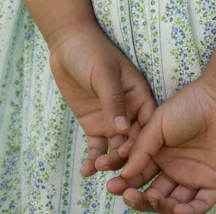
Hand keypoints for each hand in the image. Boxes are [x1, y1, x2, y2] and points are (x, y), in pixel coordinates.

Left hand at [48, 22, 157, 177]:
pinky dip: (93, 160)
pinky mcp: (94, 125)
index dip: (145, 141)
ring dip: (109, 161)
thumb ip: (113, 100)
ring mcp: (112, 120)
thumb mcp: (104, 73)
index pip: (148, 124)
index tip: (134, 156)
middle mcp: (129, 111)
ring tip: (97, 168)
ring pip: (117, 148)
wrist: (67, 44)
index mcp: (139, 95)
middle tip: (114, 169)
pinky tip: (86, 171)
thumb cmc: (91, 51)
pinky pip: (97, 148)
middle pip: (134, 141)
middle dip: (126, 158)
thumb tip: (123, 129)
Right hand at [105, 76, 215, 212]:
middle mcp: (175, 169)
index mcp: (160, 155)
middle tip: (129, 194)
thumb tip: (125, 174)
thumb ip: (142, 149)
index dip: (125, 183)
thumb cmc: (189, 105)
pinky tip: (176, 209)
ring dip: (160, 206)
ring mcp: (194, 178)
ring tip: (152, 196)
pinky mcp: (213, 183)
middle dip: (138, 198)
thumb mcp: (158, 123)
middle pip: (153, 194)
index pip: (139, 176)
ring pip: (173, 205)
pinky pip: (199, 206)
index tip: (111, 184)